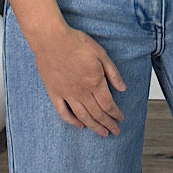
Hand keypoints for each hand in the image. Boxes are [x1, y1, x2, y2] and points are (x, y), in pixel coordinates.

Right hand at [29, 23, 126, 137]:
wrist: (50, 39)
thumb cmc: (75, 43)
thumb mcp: (100, 54)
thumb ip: (112, 73)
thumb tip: (122, 88)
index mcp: (94, 82)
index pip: (108, 104)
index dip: (115, 114)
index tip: (120, 119)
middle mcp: (81, 92)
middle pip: (97, 114)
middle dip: (108, 124)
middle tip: (115, 131)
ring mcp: (66, 94)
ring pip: (82, 116)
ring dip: (93, 126)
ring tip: (102, 133)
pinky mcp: (54, 92)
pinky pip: (63, 112)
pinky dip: (71, 121)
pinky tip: (78, 126)